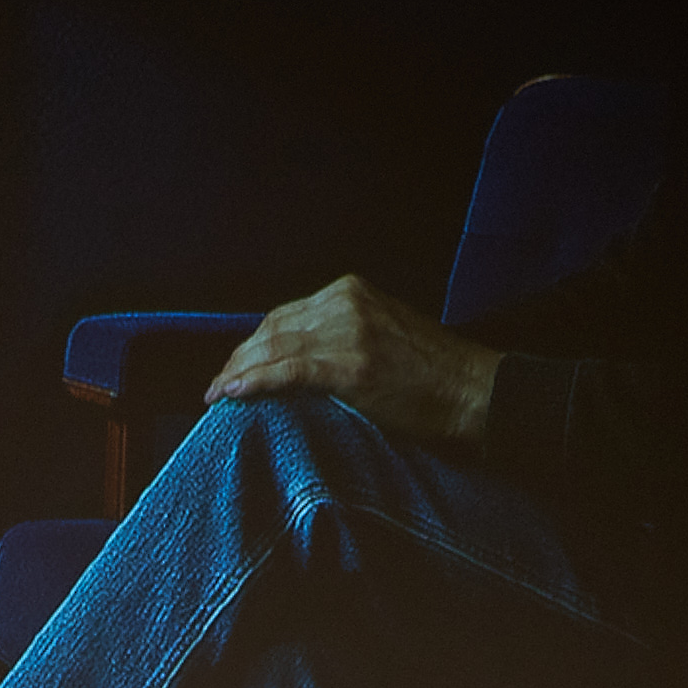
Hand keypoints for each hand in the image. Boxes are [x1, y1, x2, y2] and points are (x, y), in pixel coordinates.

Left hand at [209, 274, 500, 447]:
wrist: (472, 391)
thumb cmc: (428, 374)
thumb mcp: (379, 333)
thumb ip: (338, 335)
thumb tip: (289, 360)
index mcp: (350, 292)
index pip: (283, 316)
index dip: (252, 345)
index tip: (232, 368)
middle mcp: (346, 303)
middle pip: (271, 330)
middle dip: (238, 359)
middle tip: (215, 386)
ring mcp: (348, 332)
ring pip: (274, 349)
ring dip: (238, 374)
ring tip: (216, 395)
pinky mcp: (350, 365)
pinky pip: (287, 372)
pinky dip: (255, 383)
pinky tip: (232, 394)